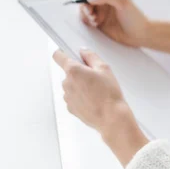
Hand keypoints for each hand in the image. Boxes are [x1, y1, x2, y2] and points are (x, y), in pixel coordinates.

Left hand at [53, 48, 149, 166]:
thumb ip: (91, 56)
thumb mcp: (104, 68)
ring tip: (96, 90)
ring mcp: (67, 96)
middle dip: (79, 71)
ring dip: (80, 84)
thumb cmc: (109, 94)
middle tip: (94, 75)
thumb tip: (84, 52)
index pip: (58, 56)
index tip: (67, 52)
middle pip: (68, 71)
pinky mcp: (70, 107)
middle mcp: (66, 83)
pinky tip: (93, 99)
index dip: (62, 52)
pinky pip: (73, 97)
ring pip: (71, 85)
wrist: (111, 117)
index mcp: (73, 71)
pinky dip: (81, 96)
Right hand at [80, 0, 151, 47]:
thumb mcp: (123, 3)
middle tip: (91, 12)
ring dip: (86, 13)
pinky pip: (85, 17)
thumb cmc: (135, 18)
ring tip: (95, 19)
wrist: (138, 35)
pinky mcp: (97, 19)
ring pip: (84, 6)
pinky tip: (97, 23)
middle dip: (85, 3)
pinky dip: (87, 20)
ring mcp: (100, 8)